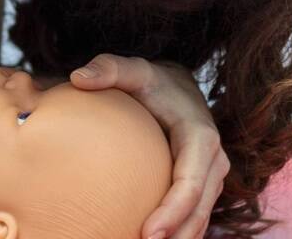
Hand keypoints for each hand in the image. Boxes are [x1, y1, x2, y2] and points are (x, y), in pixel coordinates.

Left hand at [71, 54, 228, 238]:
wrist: (175, 86)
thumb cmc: (150, 80)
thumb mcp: (132, 69)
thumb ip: (108, 69)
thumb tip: (78, 77)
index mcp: (201, 138)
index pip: (190, 185)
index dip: (172, 213)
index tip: (147, 233)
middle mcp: (213, 161)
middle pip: (198, 210)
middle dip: (176, 235)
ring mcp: (211, 176)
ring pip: (200, 218)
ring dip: (179, 238)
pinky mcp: (202, 185)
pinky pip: (193, 215)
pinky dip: (178, 232)